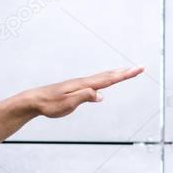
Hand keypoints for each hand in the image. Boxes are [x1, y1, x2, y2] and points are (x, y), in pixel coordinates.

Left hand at [25, 66, 143, 118]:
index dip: (124, 75)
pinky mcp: (74, 89)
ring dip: (115, 75)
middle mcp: (83, 82)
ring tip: (126, 72)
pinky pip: (93, 83)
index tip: (138, 69)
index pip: (108, 79)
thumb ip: (84, 97)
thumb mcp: (67, 103)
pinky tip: (103, 85)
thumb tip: (100, 95)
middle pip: (107, 76)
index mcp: (83, 85)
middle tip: (139, 68)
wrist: (33, 101)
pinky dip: (103, 80)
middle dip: (124, 72)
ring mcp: (78, 85)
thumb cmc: (48, 104)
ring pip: (101, 78)